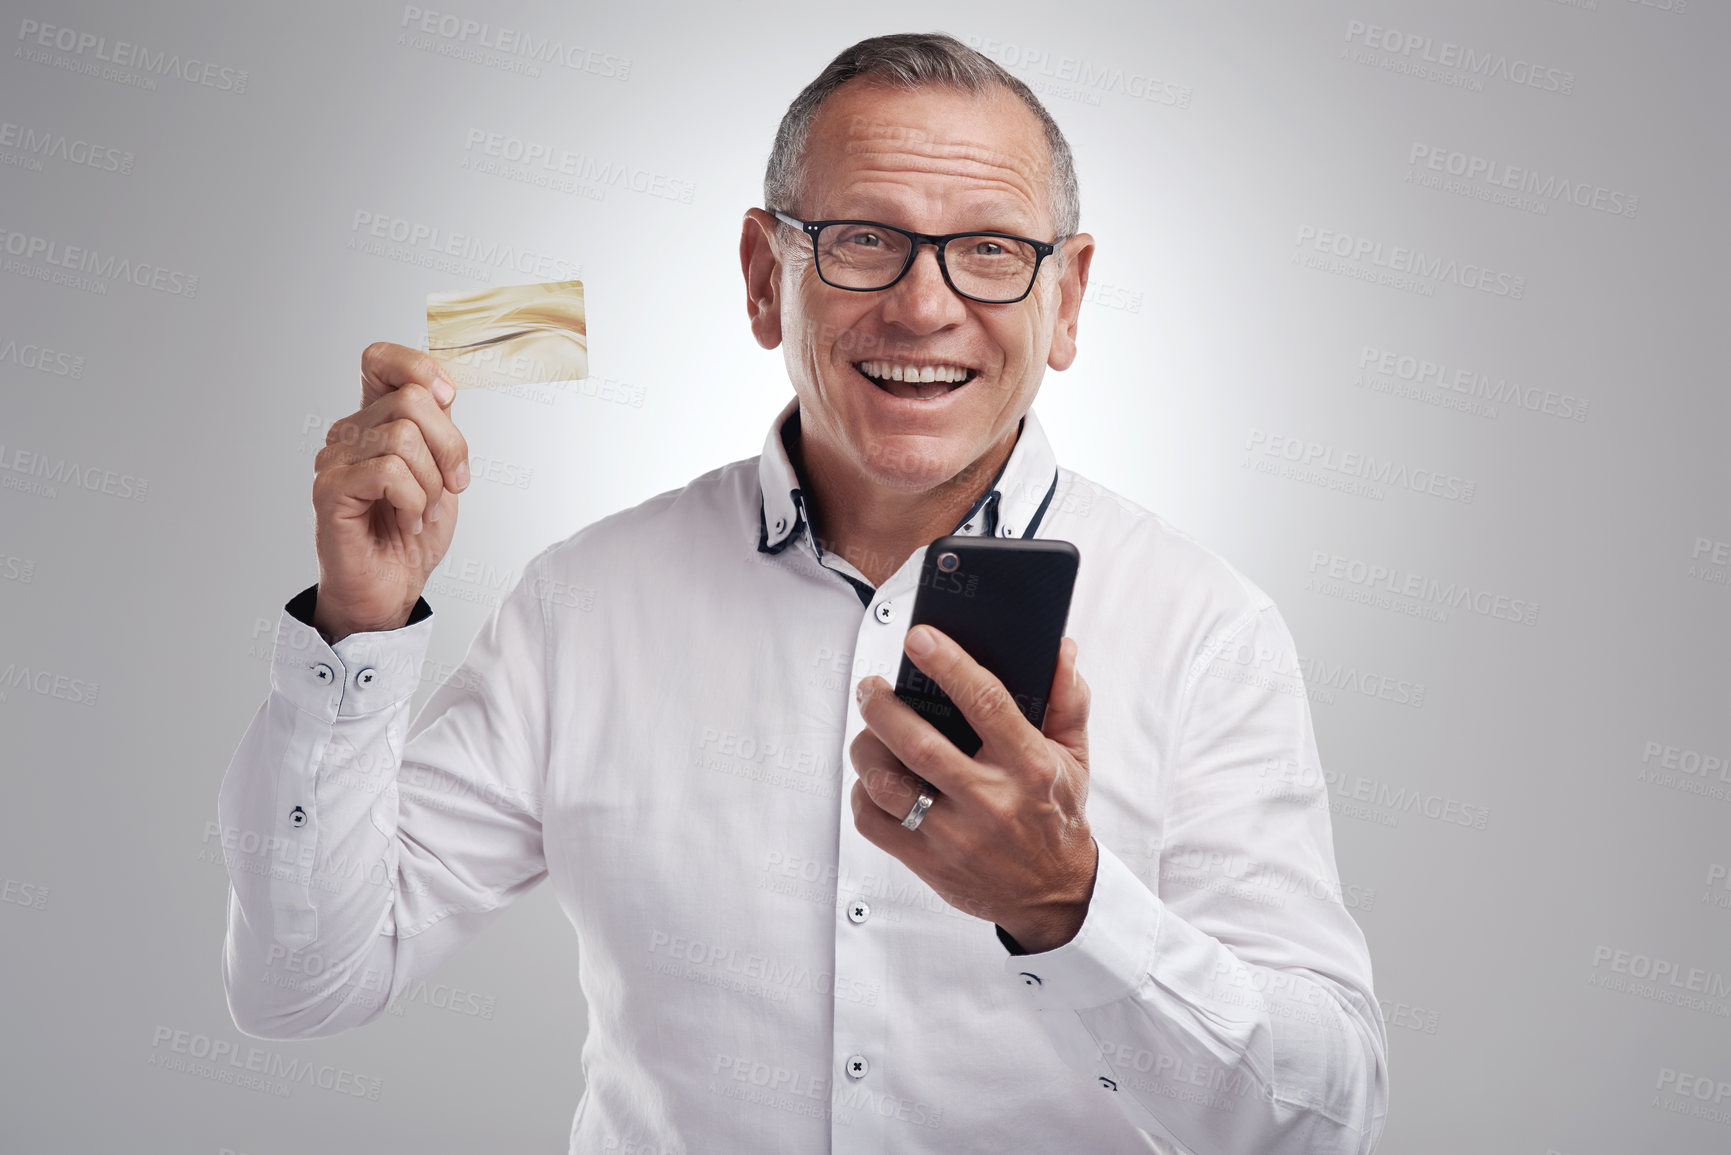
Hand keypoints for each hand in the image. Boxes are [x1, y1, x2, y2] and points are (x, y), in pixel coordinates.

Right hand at [310, 342, 470, 641]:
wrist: (392, 589)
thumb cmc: (413, 532)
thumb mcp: (441, 469)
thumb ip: (439, 426)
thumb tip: (443, 386)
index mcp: (373, 420)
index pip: (380, 359)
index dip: (419, 368)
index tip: (447, 401)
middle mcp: (348, 433)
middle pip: (412, 400)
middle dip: (450, 447)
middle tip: (452, 486)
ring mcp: (334, 461)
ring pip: (404, 438)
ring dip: (431, 484)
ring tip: (422, 512)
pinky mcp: (330, 491)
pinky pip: (389, 473)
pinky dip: (413, 502)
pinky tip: (407, 522)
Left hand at [850, 626, 1097, 952]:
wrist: (1054, 894)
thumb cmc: (1056, 816)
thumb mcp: (1074, 758)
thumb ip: (1068, 701)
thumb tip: (1061, 652)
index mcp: (1028, 766)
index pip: (986, 703)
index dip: (949, 665)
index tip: (921, 638)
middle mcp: (990, 801)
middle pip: (918, 744)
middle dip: (882, 707)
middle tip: (872, 687)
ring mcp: (955, 836)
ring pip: (886, 784)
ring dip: (865, 749)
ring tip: (869, 731)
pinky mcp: (928, 863)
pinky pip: (873, 823)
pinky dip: (862, 793)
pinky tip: (874, 778)